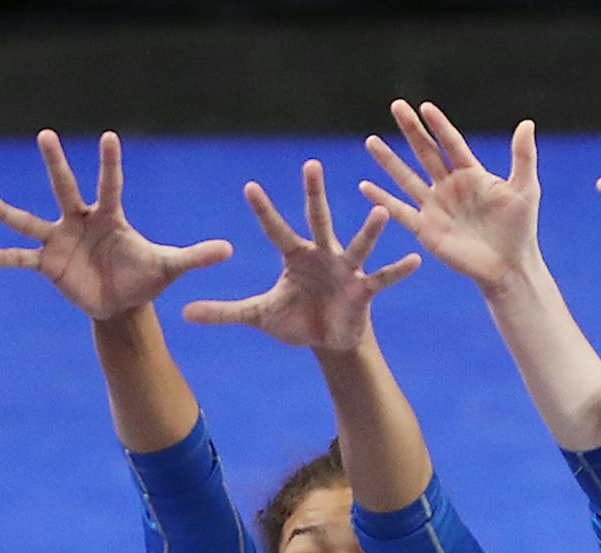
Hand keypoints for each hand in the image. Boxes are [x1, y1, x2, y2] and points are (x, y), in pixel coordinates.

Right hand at [0, 130, 231, 320]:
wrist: (121, 305)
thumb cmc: (144, 279)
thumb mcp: (169, 268)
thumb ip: (195, 256)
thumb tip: (230, 250)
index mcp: (110, 216)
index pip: (111, 185)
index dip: (110, 163)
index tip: (108, 137)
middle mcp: (81, 220)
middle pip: (65, 187)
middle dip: (55, 163)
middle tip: (45, 134)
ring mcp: (60, 240)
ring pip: (30, 220)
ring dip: (5, 211)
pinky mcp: (48, 264)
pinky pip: (22, 259)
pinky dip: (4, 257)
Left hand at [182, 160, 417, 352]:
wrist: (328, 340)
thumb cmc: (295, 320)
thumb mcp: (258, 317)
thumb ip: (224, 312)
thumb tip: (184, 312)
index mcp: (295, 257)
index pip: (276, 230)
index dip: (263, 211)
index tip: (249, 187)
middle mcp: (322, 254)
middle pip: (317, 220)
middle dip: (315, 195)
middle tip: (311, 165)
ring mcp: (345, 269)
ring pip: (357, 244)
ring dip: (369, 230)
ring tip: (380, 209)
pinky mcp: (364, 290)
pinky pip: (382, 278)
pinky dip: (398, 270)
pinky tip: (415, 260)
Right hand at [362, 104, 541, 293]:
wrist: (507, 265)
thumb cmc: (520, 228)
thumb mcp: (525, 188)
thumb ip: (523, 156)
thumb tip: (527, 123)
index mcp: (472, 173)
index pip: (451, 142)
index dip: (438, 125)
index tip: (424, 107)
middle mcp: (450, 186)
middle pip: (425, 152)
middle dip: (410, 129)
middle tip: (396, 106)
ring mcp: (435, 207)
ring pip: (407, 177)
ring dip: (389, 160)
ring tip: (371, 141)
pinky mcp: (426, 229)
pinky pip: (400, 212)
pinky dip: (381, 201)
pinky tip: (365, 187)